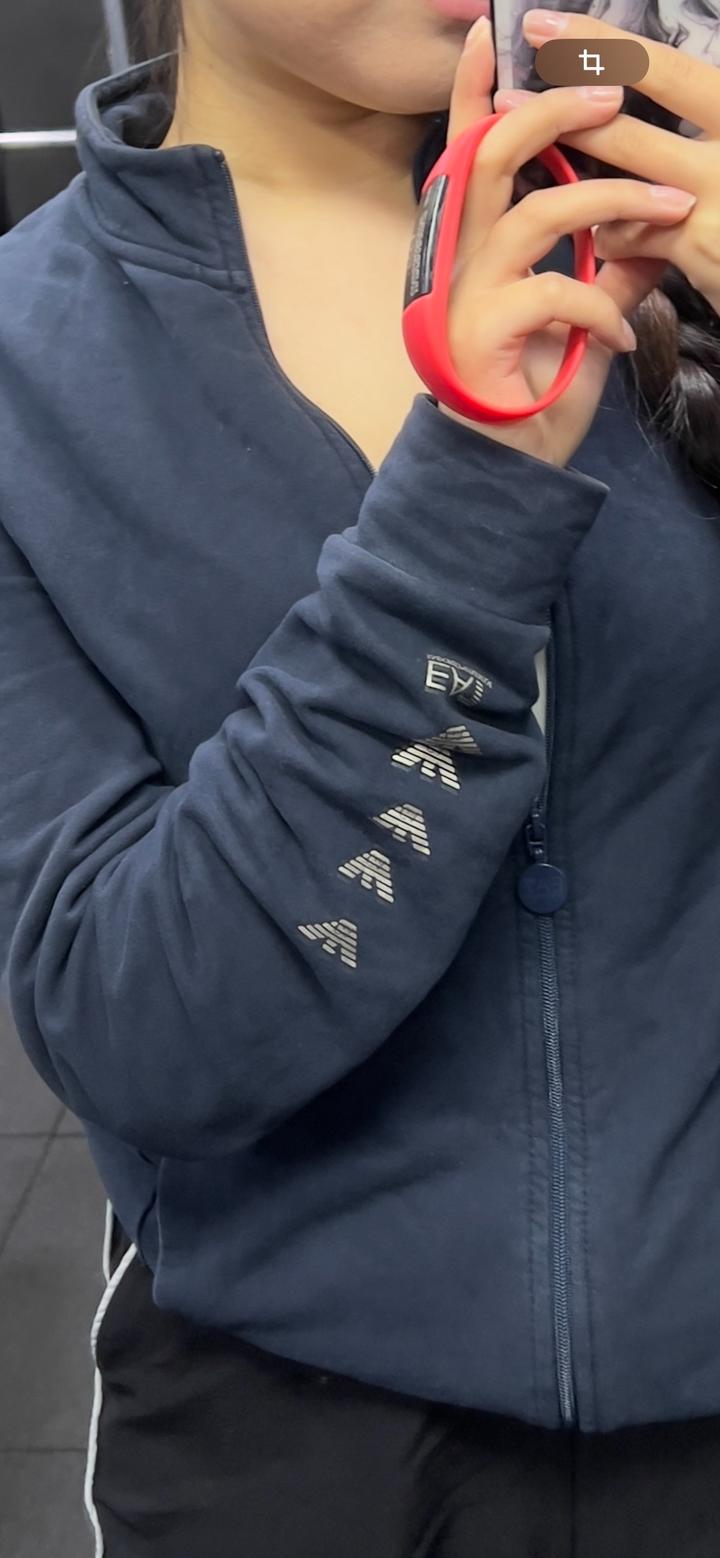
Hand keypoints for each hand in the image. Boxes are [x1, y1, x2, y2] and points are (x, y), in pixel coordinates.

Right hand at [440, 19, 692, 466]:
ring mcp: (465, 293)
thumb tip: (655, 224)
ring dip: (615, 201)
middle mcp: (457, 256)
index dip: (476, 88)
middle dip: (556, 110)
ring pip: (536, 211)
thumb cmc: (532, 384)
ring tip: (672, 206)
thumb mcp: (582, 310)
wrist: (503, 463)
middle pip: (492, 151)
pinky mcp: (483, 334)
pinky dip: (604, 307)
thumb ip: (609, 259)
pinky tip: (621, 338)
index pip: (468, 147)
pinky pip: (554, 291)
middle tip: (615, 95)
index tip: (494, 32)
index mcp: (472, 240)